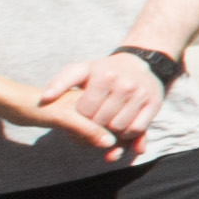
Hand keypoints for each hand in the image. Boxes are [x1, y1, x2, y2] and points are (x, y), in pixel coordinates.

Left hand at [37, 52, 169, 146]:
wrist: (139, 64)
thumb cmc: (104, 71)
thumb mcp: (81, 70)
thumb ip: (60, 82)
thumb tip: (45, 98)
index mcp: (102, 75)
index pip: (84, 111)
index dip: (79, 120)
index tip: (78, 121)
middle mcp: (122, 83)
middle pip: (101, 122)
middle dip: (94, 128)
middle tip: (91, 128)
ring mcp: (139, 94)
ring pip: (119, 128)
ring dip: (111, 133)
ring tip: (105, 128)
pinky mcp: (154, 104)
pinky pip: (136, 129)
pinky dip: (128, 134)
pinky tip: (121, 128)